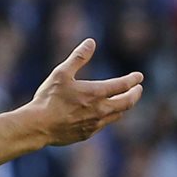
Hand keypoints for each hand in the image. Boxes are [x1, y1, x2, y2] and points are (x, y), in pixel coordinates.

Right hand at [28, 38, 142, 145]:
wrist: (38, 126)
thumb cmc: (48, 98)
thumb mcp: (61, 73)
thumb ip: (78, 58)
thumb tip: (91, 42)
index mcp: (96, 93)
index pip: (123, 85)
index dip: (133, 79)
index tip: (139, 76)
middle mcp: (101, 109)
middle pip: (127, 102)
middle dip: (135, 94)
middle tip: (137, 89)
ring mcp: (95, 123)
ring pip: (117, 115)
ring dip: (122, 106)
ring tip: (121, 102)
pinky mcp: (87, 134)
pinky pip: (103, 124)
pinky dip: (108, 117)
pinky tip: (101, 115)